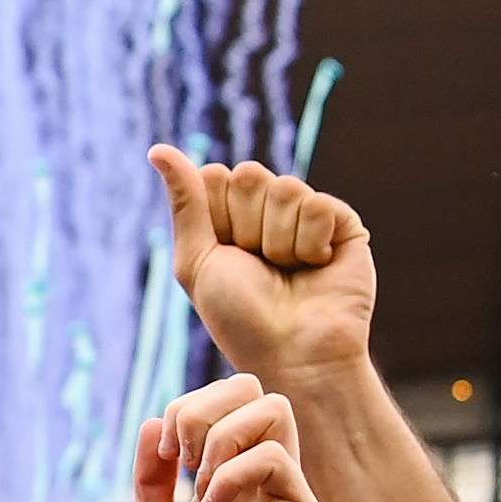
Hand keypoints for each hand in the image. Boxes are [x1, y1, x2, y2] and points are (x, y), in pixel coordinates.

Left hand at [128, 377, 322, 501]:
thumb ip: (152, 480)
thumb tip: (154, 421)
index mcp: (230, 477)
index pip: (227, 399)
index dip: (187, 408)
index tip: (163, 458)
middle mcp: (262, 479)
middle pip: (255, 388)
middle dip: (204, 406)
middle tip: (179, 458)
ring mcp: (285, 495)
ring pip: (275, 409)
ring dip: (219, 435)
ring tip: (197, 484)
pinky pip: (275, 459)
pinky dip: (231, 473)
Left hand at [146, 151, 374, 386]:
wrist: (292, 353)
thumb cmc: (239, 318)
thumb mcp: (197, 260)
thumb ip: (185, 201)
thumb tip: (158, 148)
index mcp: (230, 216)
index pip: (215, 176)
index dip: (217, 218)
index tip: (227, 256)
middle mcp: (268, 211)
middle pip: (248, 175)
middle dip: (246, 227)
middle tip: (259, 266)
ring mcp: (306, 215)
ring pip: (286, 188)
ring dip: (279, 241)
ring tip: (288, 272)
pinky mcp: (343, 224)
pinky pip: (319, 204)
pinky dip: (311, 243)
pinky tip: (317, 267)